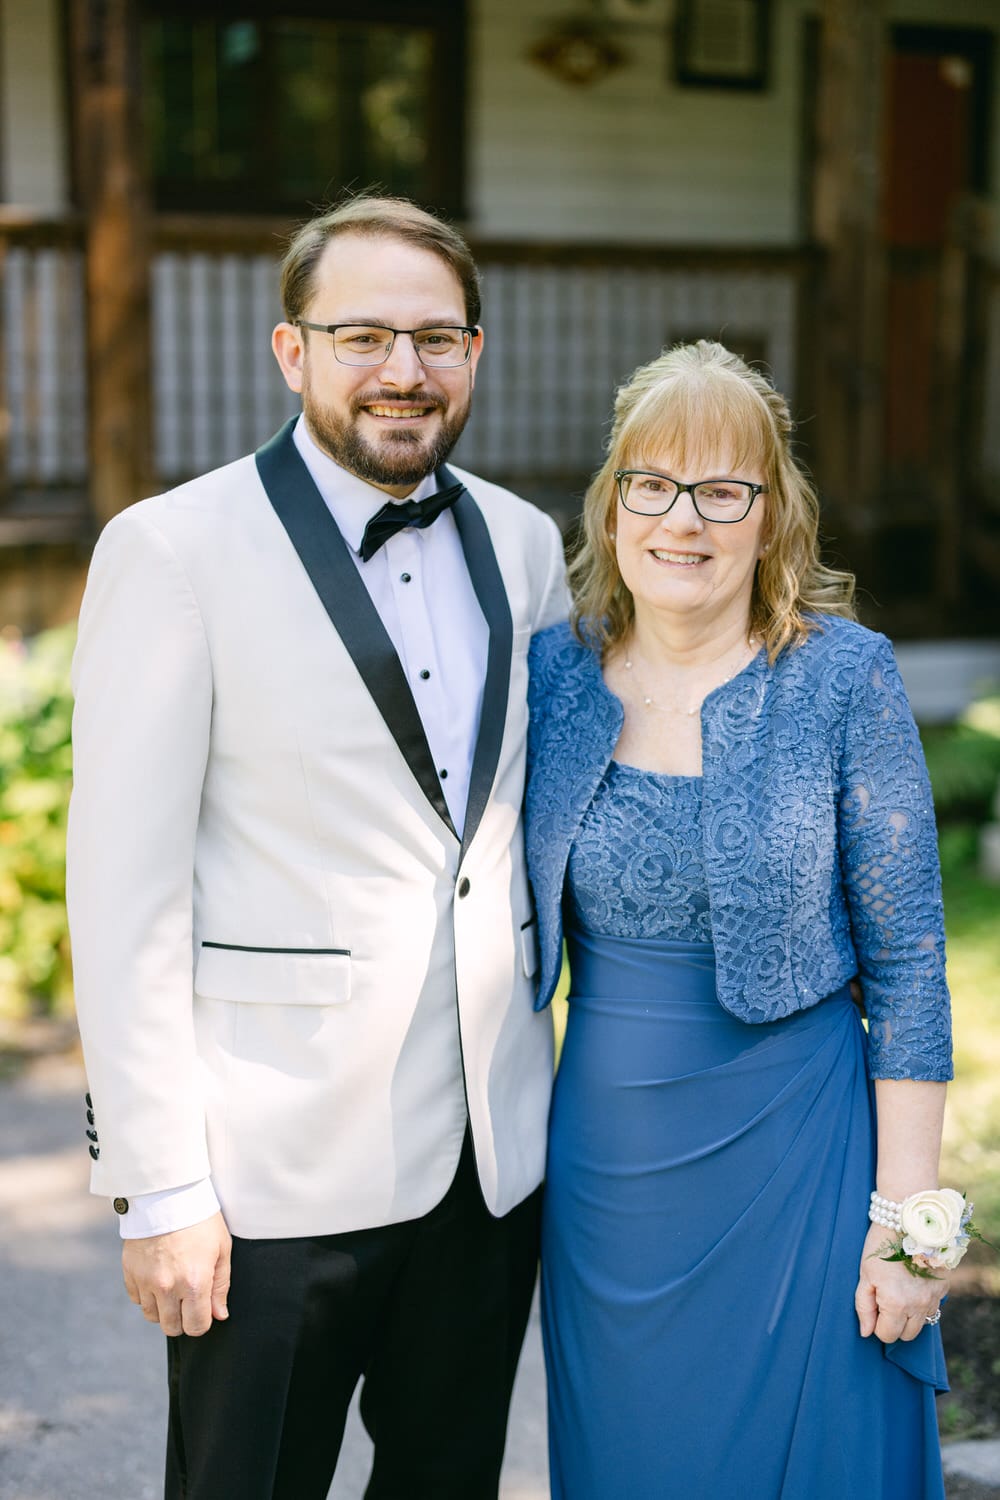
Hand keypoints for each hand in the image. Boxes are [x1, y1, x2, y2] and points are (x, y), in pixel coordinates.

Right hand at [122, 1211, 231, 1336]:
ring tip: (173, 1287)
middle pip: (171, 1328)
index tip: (203, 1310)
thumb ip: (220, 1286)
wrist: (167, 1195)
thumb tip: (219, 1315)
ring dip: (163, 1308)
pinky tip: (157, 1276)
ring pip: (152, 1316)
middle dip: (182, 1320)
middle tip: (188, 1300)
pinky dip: (146, 1294)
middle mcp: (168, 1287)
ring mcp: (146, 1281)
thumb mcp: (221, 1249)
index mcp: (194, 1282)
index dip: (202, 1322)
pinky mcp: (130, 1273)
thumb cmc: (200, 1220)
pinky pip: (136, 1299)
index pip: (196, 1327)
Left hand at [854, 1222, 946, 1342]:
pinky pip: (932, 1308)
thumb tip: (866, 1333)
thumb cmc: (880, 1247)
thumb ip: (864, 1307)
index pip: (887, 1335)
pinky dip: (922, 1303)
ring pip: (922, 1324)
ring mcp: (934, 1298)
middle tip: (886, 1300)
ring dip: (909, 1316)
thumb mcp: (865, 1276)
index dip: (877, 1324)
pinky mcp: (943, 1289)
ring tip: (899, 1293)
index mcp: (896, 1304)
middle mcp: (919, 1306)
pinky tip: (913, 1285)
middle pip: (907, 1335)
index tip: (874, 1306)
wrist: (907, 1222)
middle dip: (894, 1323)